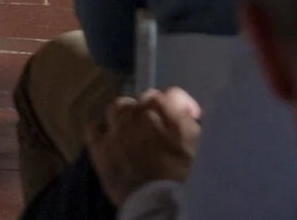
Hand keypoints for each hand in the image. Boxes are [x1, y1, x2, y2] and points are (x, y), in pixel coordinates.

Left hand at [88, 88, 201, 205]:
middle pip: (144, 99)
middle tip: (162, 127)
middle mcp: (137, 112)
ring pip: (117, 108)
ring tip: (135, 130)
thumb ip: (190, 127)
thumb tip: (187, 123)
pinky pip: (95, 129)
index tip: (190, 117)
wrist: (164, 203)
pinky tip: (111, 141)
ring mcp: (116, 128)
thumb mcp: (201, 145)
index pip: (174, 94)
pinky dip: (104, 132)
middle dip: (155, 109)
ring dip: (128, 115)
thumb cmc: (189, 175)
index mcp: (164, 108)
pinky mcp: (100, 148)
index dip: (183, 105)